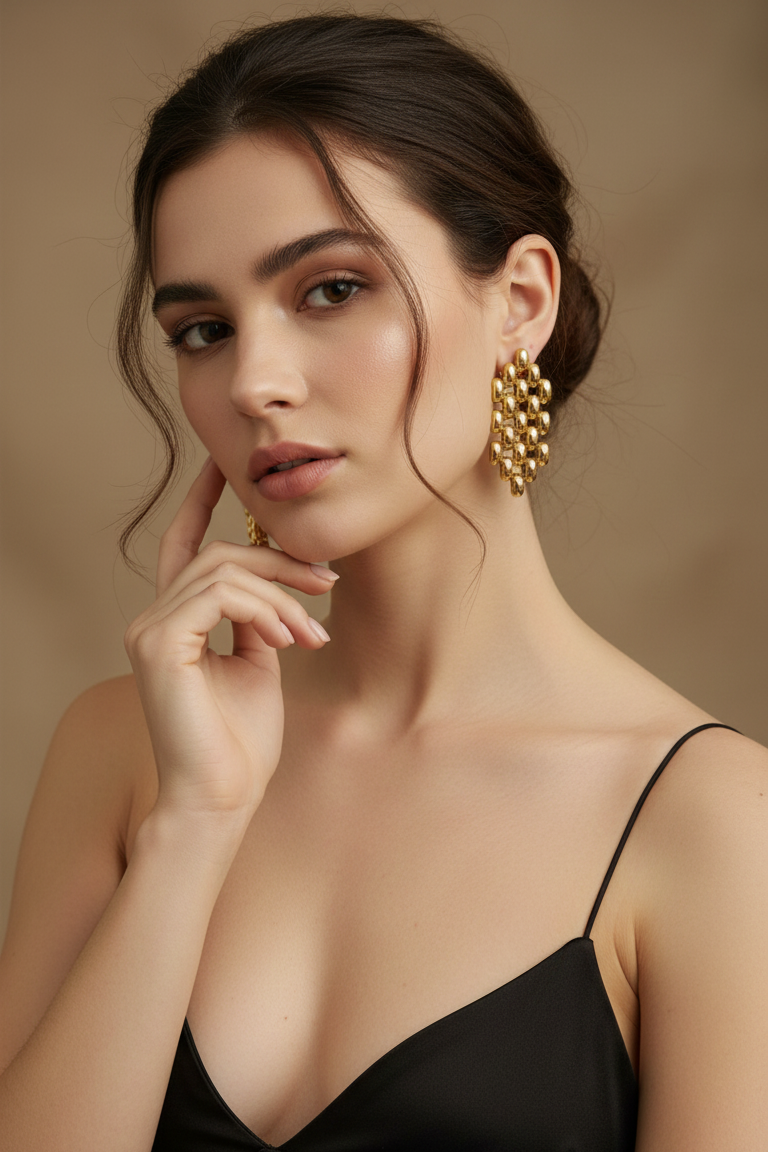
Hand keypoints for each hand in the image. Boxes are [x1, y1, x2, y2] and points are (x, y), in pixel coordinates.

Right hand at [124, 459, 334, 820]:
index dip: (202, 501)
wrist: (222, 798)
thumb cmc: (241, 742)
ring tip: (309, 634)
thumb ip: (259, 619)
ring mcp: (150, 630)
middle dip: (281, 563)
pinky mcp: (159, 645)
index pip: (184, 545)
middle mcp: (154, 619)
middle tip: (328, 584)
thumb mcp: (259, 664)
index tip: (225, 465)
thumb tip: (279, 587)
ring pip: (225, 571)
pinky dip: (263, 609)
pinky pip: (221, 595)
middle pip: (221, 554)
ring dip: (281, 595)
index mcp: (176, 621)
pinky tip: (287, 639)